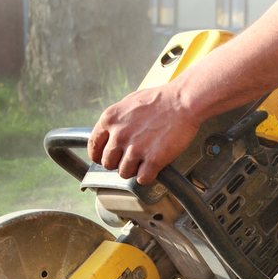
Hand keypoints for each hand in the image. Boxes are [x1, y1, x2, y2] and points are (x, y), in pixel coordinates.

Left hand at [87, 85, 201, 184]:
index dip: (99, 156)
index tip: (105, 158)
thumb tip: (111, 134)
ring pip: (124, 173)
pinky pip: (143, 179)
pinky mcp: (153, 160)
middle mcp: (119, 135)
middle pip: (108, 163)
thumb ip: (116, 120)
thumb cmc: (160, 99)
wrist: (183, 101)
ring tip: (144, 161)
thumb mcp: (128, 103)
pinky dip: (148, 176)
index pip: (93, 147)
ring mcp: (135, 149)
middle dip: (118, 163)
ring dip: (133, 170)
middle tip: (131, 158)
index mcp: (109, 119)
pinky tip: (154, 167)